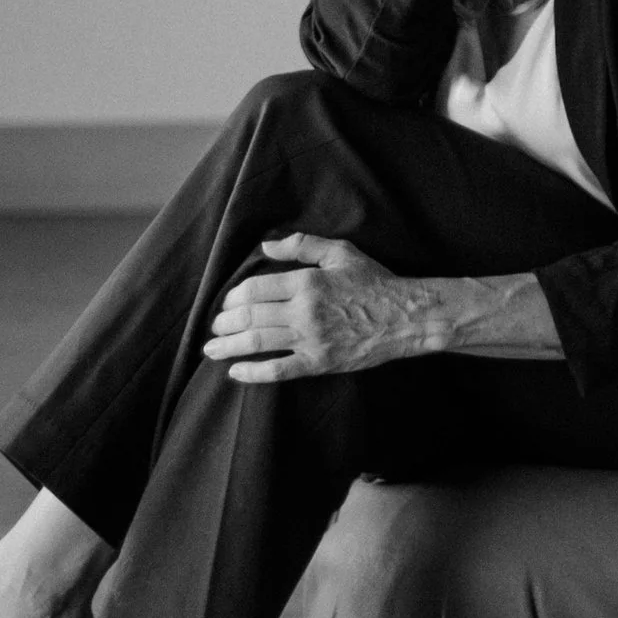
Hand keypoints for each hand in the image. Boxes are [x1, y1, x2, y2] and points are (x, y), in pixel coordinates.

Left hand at [202, 234, 430, 383]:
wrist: (406, 317)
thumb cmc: (375, 282)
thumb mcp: (341, 253)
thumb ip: (303, 245)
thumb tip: (267, 245)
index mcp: (307, 282)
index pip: (255, 289)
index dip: (233, 296)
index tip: (227, 302)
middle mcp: (303, 311)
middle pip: (250, 316)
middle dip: (224, 322)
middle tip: (215, 327)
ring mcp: (310, 339)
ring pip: (257, 342)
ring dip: (228, 347)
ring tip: (211, 350)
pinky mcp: (319, 362)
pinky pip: (279, 370)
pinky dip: (254, 373)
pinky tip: (236, 372)